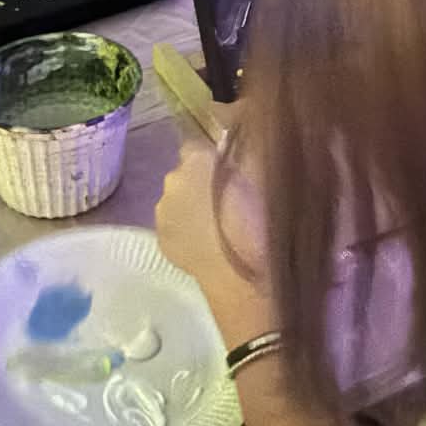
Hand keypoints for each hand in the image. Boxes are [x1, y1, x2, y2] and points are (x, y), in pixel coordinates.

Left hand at [154, 139, 276, 349]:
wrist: (247, 281)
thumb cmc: (262, 222)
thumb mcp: (264, 175)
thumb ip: (244, 154)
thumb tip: (237, 143)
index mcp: (196, 159)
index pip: (197, 144)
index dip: (214, 157)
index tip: (232, 171)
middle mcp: (172, 180)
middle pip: (185, 171)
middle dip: (202, 179)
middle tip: (229, 197)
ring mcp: (162, 213)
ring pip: (177, 198)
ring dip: (192, 203)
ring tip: (220, 223)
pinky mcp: (161, 241)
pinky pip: (174, 223)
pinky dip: (187, 227)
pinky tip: (208, 241)